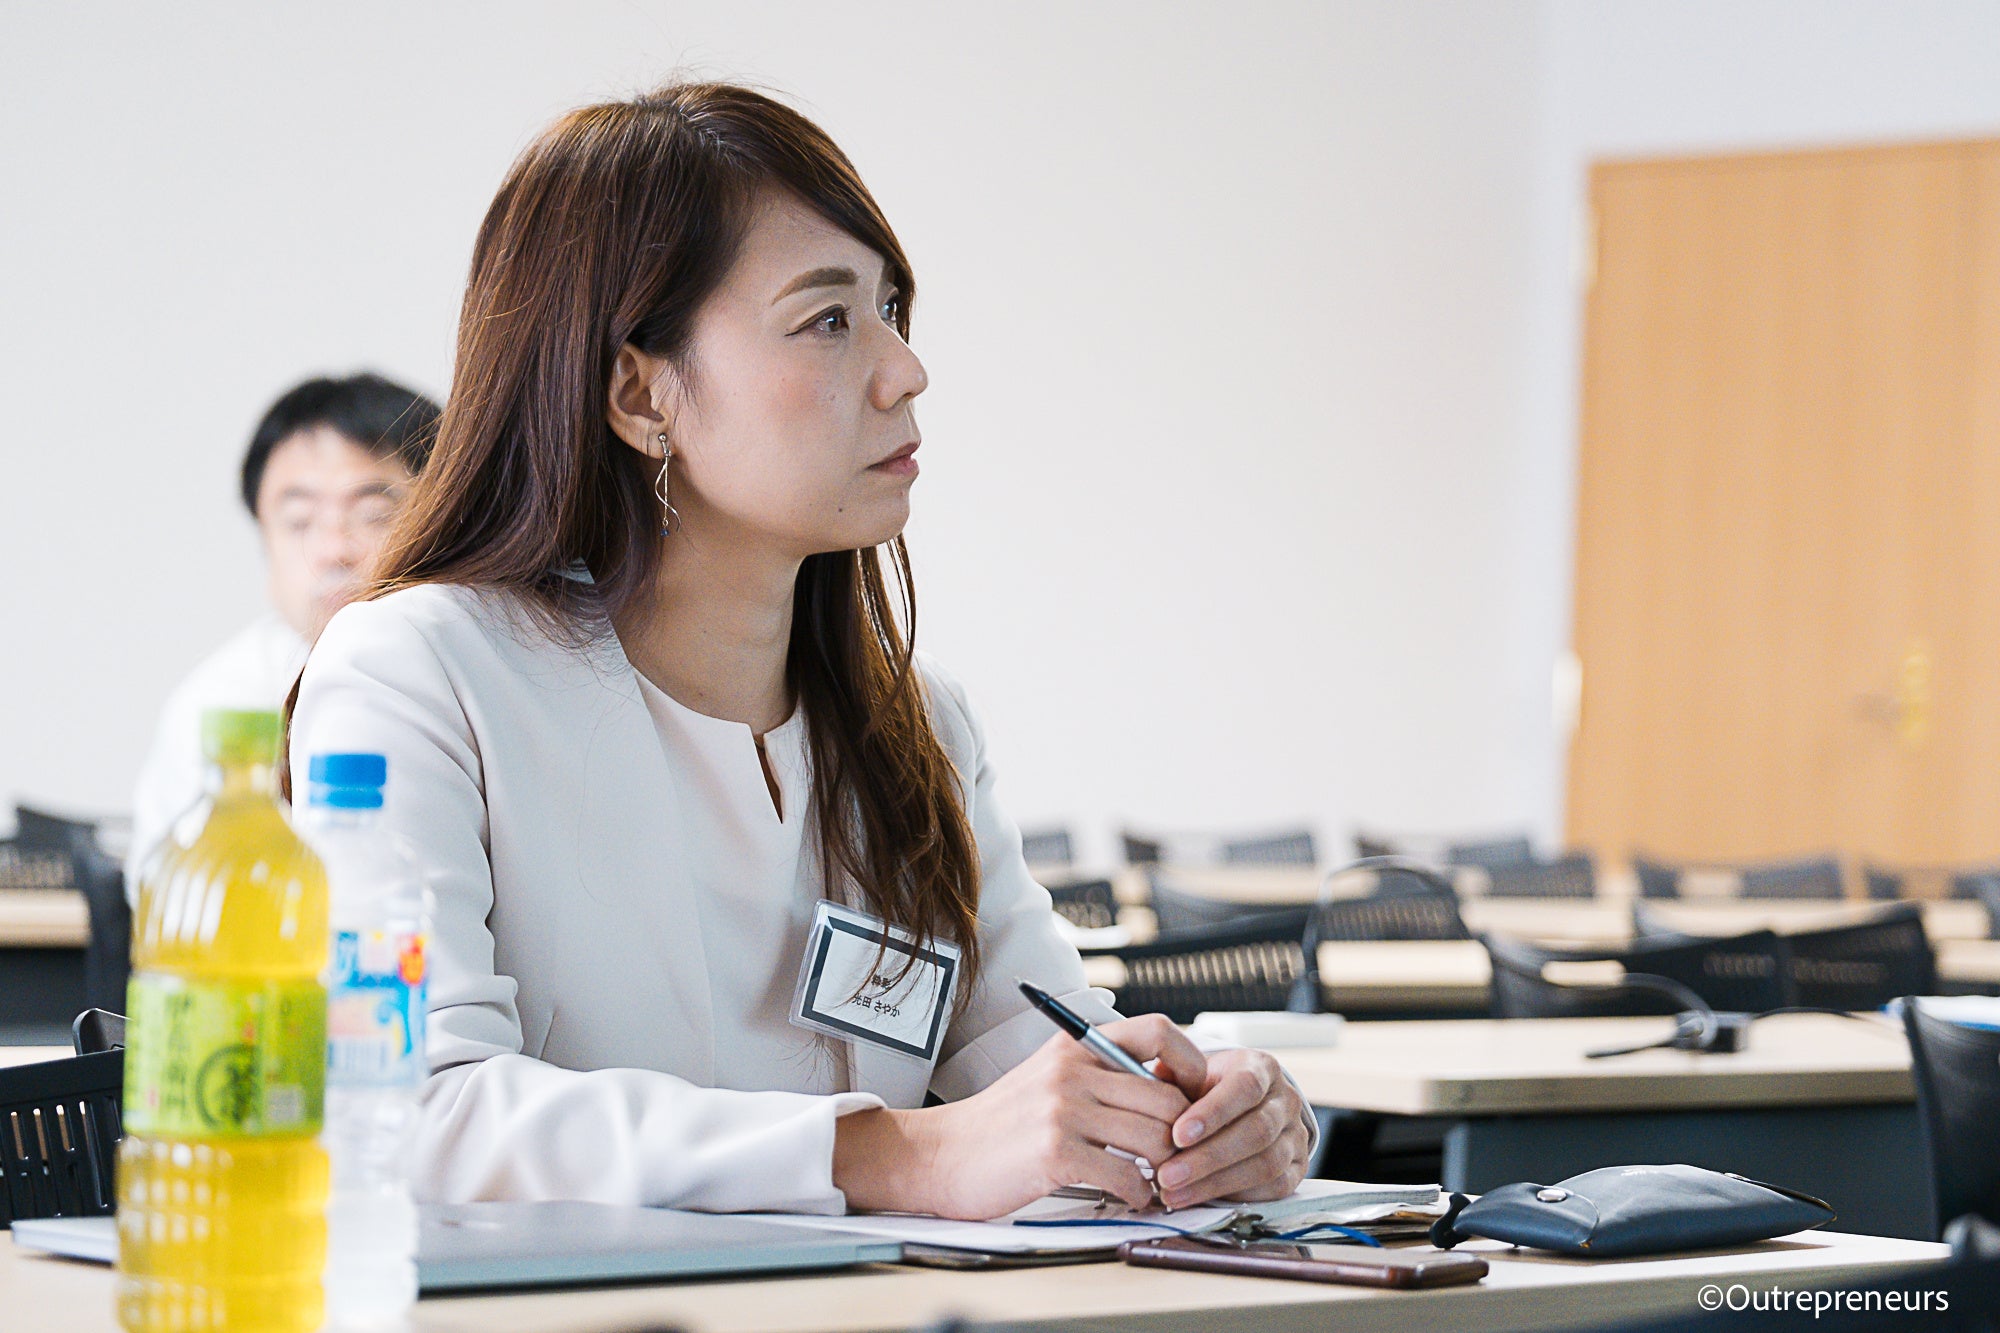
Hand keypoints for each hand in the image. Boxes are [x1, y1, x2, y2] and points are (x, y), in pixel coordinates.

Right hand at [834, 1014, 1205, 1219]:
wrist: (943, 1154)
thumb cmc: (1000, 1124)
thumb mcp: (1049, 1077)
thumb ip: (1099, 1074)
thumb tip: (1165, 1089)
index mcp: (1074, 1046)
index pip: (1157, 1031)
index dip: (1189, 1062)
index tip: (1194, 1094)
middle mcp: (1072, 1071)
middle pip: (1167, 1097)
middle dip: (1185, 1134)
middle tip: (1182, 1156)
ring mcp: (1064, 1111)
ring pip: (1155, 1138)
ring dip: (1167, 1170)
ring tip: (1160, 1182)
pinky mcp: (1057, 1153)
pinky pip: (1128, 1176)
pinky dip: (1140, 1195)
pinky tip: (1132, 1198)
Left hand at [1154, 1048, 1311, 1207]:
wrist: (1240, 1109)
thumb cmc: (1208, 1090)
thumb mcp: (1193, 1073)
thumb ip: (1173, 1077)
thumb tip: (1146, 1084)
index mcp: (1261, 1068)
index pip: (1244, 1087)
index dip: (1213, 1113)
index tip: (1177, 1135)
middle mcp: (1286, 1101)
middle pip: (1257, 1131)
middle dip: (1208, 1157)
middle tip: (1167, 1175)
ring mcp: (1296, 1137)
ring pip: (1266, 1164)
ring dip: (1216, 1182)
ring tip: (1174, 1192)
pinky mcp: (1297, 1169)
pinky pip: (1274, 1188)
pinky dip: (1235, 1195)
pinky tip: (1200, 1198)